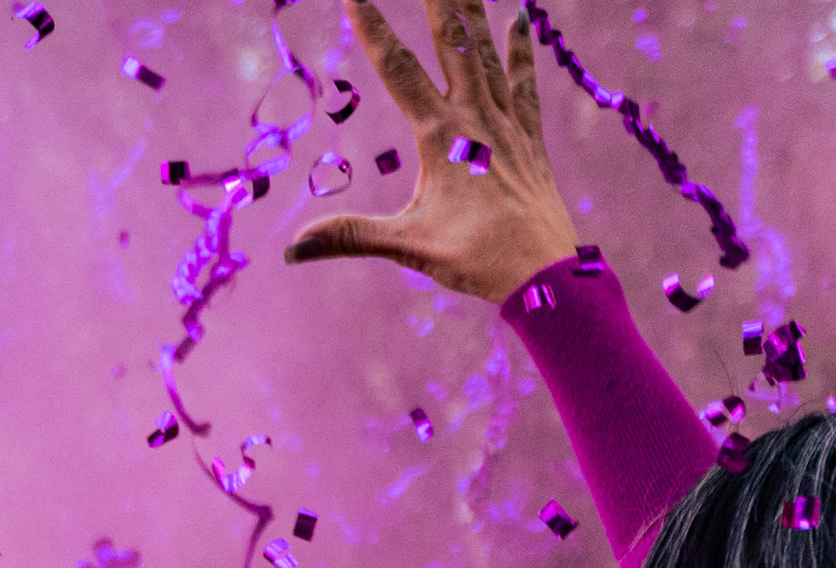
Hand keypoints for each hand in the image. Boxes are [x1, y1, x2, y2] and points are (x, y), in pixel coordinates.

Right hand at [284, 0, 578, 303]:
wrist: (543, 273)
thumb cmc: (474, 258)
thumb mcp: (407, 246)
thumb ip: (349, 238)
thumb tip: (292, 249)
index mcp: (442, 137)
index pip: (400, 72)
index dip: (375, 30)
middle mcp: (476, 117)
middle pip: (453, 44)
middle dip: (438, 2)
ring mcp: (506, 122)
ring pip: (487, 53)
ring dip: (475, 12)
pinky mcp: (528, 135)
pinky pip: (522, 80)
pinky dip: (520, 48)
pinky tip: (520, 19)